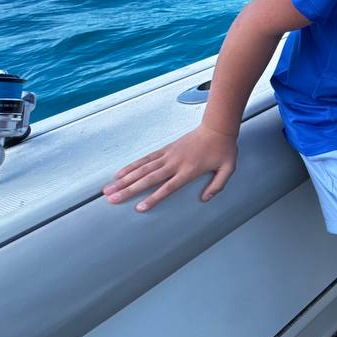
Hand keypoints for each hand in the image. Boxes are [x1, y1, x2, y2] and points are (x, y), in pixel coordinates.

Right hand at [103, 124, 238, 212]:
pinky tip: (120, 173)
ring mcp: (168, 155)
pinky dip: (132, 166)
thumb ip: (217, 186)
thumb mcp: (227, 169)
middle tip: (112, 199)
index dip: (153, 198)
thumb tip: (204, 199)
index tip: (139, 208)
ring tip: (109, 189)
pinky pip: (146, 159)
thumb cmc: (223, 150)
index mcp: (189, 170)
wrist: (217, 128)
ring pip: (142, 169)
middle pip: (148, 179)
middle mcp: (175, 163)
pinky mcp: (165, 149)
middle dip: (129, 190)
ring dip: (124, 179)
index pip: (168, 187)